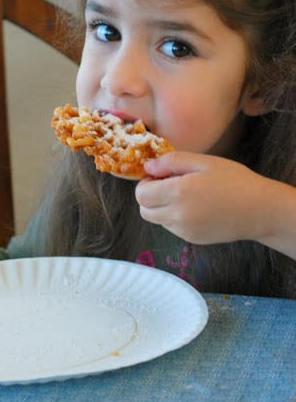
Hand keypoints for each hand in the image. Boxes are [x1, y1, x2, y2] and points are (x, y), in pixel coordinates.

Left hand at [135, 151, 270, 244]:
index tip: (161, 176)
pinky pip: (171, 228)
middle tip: (169, 185)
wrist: (260, 210)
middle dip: (150, 197)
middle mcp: (177, 216)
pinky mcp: (192, 239)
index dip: (146, 183)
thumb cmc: (235, 180)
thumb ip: (171, 162)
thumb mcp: (204, 162)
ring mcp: (184, 231)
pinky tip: (195, 207)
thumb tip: (147, 166)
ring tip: (186, 196)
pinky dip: (175, 218)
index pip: (141, 194)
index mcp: (178, 193)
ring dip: (161, 207)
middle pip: (144, 210)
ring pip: (156, 220)